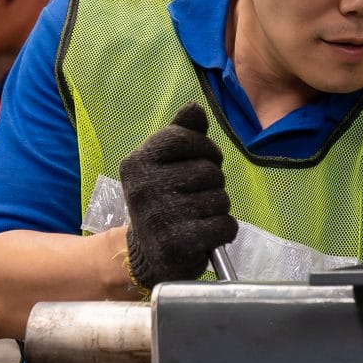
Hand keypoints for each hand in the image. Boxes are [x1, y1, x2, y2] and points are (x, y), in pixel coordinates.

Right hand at [119, 105, 237, 288]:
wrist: (145, 255)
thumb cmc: (162, 202)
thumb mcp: (162, 164)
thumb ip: (180, 133)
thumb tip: (195, 108)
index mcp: (137, 163)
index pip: (185, 138)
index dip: (205, 149)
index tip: (203, 161)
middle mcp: (144, 187)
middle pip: (209, 170)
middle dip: (213, 183)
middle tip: (197, 196)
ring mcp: (160, 216)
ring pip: (220, 198)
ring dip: (218, 207)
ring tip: (198, 215)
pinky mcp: (178, 244)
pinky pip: (225, 225)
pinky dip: (224, 230)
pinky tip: (206, 234)